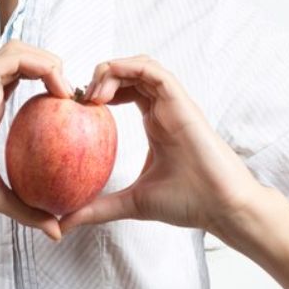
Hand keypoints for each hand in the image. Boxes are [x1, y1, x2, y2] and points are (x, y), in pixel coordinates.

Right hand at [0, 40, 71, 240]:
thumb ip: (26, 208)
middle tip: (74, 96)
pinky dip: (40, 65)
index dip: (49, 81)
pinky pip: (13, 58)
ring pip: (20, 49)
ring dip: (49, 60)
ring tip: (68, 91)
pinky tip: (58, 90)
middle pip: (24, 56)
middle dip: (54, 65)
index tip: (72, 106)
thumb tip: (56, 230)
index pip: (23, 77)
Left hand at [59, 55, 266, 237]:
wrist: (222, 207)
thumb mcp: (133, 202)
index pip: (125, 90)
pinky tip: (107, 90)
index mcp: (155, 122)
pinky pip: (154, 71)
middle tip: (81, 98)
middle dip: (101, 76)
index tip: (78, 109)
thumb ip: (100, 208)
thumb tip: (65, 223)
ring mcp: (173, 103)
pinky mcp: (182, 101)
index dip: (100, 90)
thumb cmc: (187, 203)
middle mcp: (163, 108)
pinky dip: (128, 69)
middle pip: (130, 72)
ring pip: (140, 65)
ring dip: (111, 69)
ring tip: (92, 94)